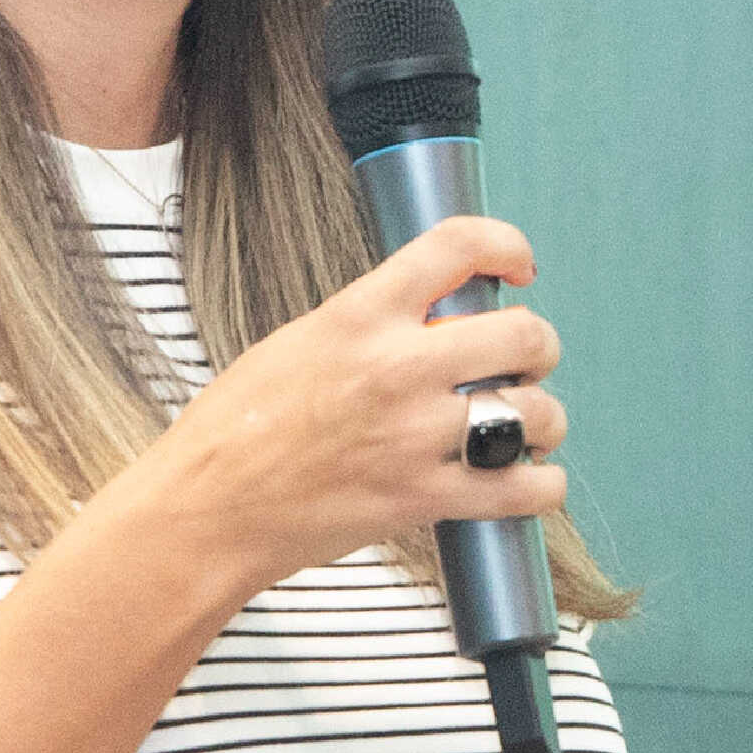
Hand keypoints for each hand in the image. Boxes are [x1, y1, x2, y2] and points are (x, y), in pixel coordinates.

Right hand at [94, 213, 573, 591]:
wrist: (208, 509)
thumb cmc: (237, 429)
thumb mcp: (298, 343)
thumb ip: (369, 325)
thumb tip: (432, 319)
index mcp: (358, 315)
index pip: (456, 246)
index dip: (506, 244)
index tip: (518, 265)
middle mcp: (396, 368)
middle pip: (522, 333)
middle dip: (537, 346)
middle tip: (523, 362)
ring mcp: (414, 436)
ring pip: (534, 412)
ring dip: (544, 419)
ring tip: (525, 428)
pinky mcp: (422, 498)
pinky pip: (521, 489)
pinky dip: (543, 487)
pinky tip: (533, 482)